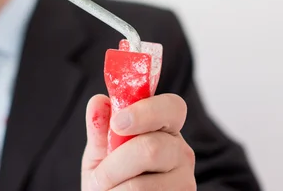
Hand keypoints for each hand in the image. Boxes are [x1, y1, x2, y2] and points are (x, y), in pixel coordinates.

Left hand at [81, 93, 195, 189]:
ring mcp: (184, 180)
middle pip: (152, 148)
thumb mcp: (100, 152)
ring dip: (114, 189)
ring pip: (141, 185)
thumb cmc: (109, 177)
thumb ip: (100, 128)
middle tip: (99, 177)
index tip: (117, 123)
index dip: (145, 112)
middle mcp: (181, 151)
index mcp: (165, 127)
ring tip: (109, 190)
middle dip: (114, 165)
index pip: (171, 107)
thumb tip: (98, 101)